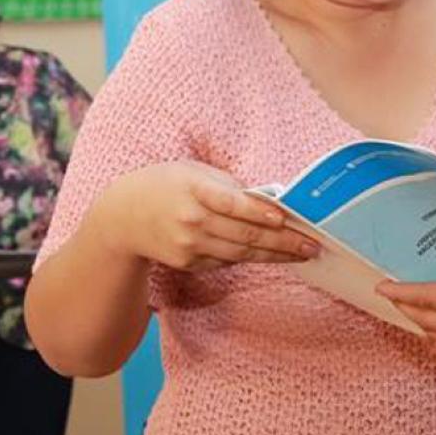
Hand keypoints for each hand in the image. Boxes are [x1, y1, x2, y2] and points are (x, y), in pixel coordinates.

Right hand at [102, 161, 319, 272]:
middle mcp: (192, 220)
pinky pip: (227, 260)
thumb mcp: (193, 171)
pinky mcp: (189, 262)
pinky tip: (271, 253)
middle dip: (284, 242)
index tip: (288, 219)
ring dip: (275, 254)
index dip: (262, 213)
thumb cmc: (165, 185)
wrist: (123, 217)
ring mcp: (190, 245)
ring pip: (242, 252)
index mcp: (194, 189)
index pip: (234, 204)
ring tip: (303, 253)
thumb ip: (228, 185)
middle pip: (246, 234)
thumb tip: (268, 201)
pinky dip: (250, 256)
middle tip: (313, 244)